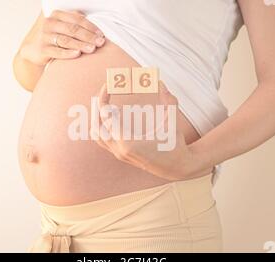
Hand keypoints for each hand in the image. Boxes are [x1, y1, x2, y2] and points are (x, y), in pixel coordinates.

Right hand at [19, 10, 104, 65]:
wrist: (36, 50)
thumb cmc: (55, 38)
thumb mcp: (64, 27)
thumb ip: (77, 24)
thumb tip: (97, 30)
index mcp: (58, 15)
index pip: (77, 19)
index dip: (91, 27)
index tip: (101, 35)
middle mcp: (50, 23)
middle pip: (73, 29)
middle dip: (88, 36)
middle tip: (99, 43)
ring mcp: (45, 36)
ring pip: (66, 40)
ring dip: (80, 44)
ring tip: (92, 49)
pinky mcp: (43, 49)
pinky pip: (57, 51)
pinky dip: (68, 53)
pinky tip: (77, 54)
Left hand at [91, 82, 207, 180]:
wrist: (177, 167)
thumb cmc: (175, 145)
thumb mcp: (172, 122)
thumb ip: (169, 101)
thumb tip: (160, 82)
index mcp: (129, 144)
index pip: (107, 118)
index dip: (105, 98)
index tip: (110, 85)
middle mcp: (120, 151)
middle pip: (97, 125)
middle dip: (99, 105)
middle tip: (106, 89)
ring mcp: (118, 154)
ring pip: (97, 134)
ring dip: (98, 116)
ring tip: (106, 100)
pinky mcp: (120, 155)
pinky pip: (102, 140)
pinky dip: (102, 125)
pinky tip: (112, 114)